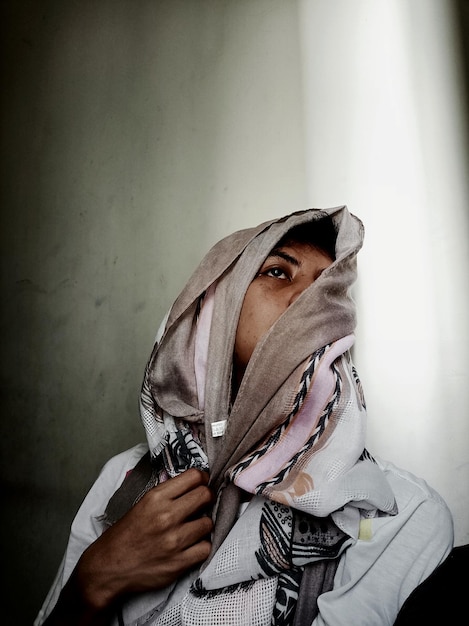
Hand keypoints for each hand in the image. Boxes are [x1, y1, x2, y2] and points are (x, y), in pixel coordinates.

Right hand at [45, 469, 212, 624]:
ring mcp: (174, 541)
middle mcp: (166, 516)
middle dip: (206, 498)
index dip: (202, 479)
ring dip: (203, 525)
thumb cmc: (124, 535)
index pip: (194, 477)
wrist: (108, 568)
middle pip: (205, 496)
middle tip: (203, 503)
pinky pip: (205, 548)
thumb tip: (191, 484)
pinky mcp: (178, 563)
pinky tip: (192, 545)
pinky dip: (201, 547)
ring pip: (208, 523)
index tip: (202, 483)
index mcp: (156, 498)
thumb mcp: (141, 504)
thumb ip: (166, 494)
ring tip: (193, 528)